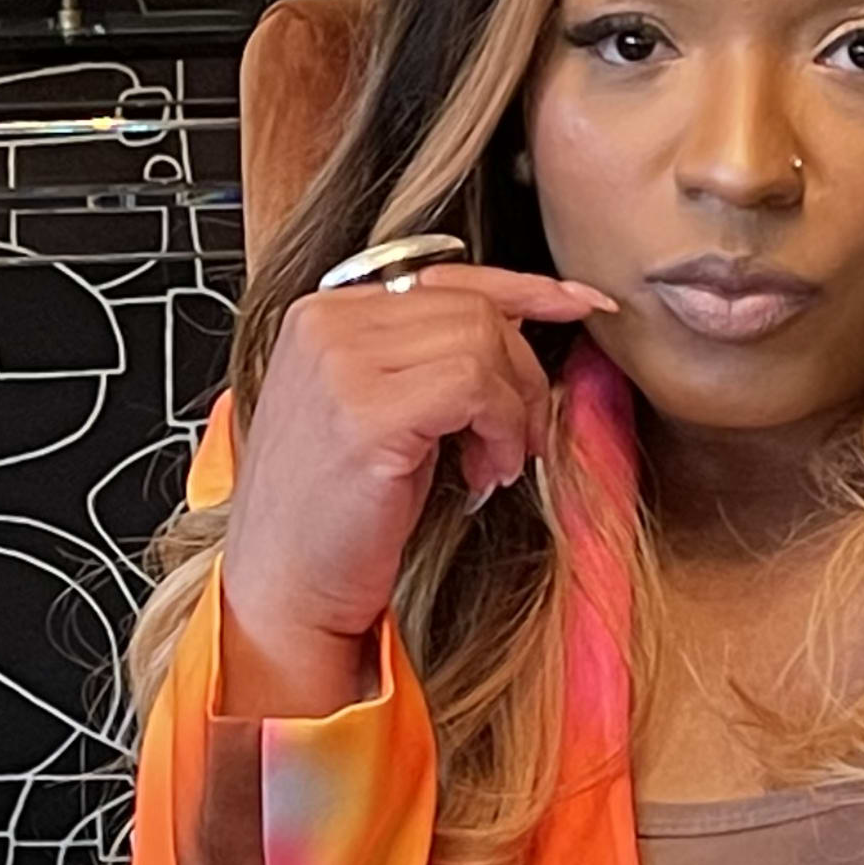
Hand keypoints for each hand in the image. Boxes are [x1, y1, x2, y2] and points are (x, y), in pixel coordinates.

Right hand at [217, 261, 614, 715]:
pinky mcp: (365, 413)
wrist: (284, 588)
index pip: (445, 276)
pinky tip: (484, 472)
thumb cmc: (332, 514)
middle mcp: (325, 324)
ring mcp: (340, 364)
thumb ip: (423, 357)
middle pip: (473, 309)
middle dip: (520, 373)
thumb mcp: (375, 410)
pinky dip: (501, 429)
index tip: (579, 304)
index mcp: (323, 314)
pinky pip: (475, 386)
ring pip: (482, 342)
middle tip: (518, 438)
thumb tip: (518, 324)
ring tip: (494, 462)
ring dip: (512, 409)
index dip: (524, 288)